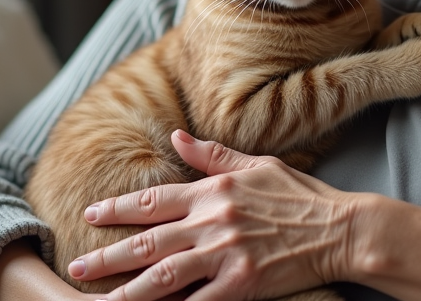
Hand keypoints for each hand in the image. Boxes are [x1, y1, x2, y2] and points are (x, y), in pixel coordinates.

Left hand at [68, 130, 358, 300]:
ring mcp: (227, 253)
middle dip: (109, 253)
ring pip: (164, 274)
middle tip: (77, 264)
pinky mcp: (243, 282)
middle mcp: (213, 220)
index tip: (90, 213)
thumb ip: (213, 156)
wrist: (342, 228)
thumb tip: (176, 136)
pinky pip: (200, 300)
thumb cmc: (302, 196)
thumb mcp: (257, 165)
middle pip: (149, 239)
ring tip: (99, 300)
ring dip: (128, 288)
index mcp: (214, 190)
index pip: (154, 198)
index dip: (119, 207)